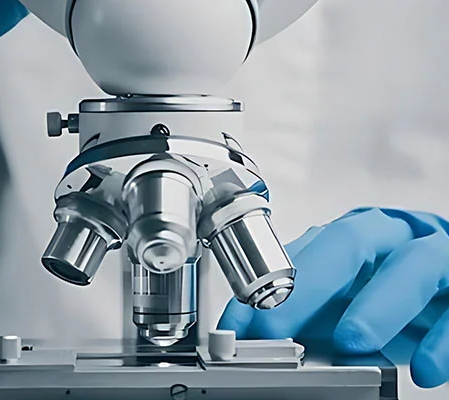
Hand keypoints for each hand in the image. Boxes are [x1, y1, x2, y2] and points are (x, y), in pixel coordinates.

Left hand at [218, 208, 448, 387]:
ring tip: (352, 341)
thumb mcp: (338, 304)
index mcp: (351, 239)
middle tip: (276, 329)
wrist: (446, 292)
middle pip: (352, 241)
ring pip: (415, 262)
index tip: (240, 326)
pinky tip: (424, 368)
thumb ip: (300, 313)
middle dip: (311, 284)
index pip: (304, 252)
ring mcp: (433, 256)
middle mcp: (390, 239)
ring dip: (379, 303)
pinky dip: (442, 338)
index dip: (268, 285)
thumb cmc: (386, 294)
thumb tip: (248, 333)